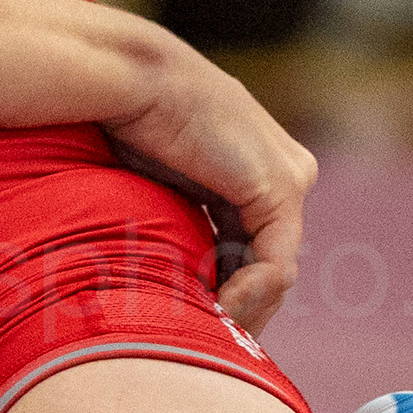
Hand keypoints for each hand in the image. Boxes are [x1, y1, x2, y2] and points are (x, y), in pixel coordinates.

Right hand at [105, 37, 318, 333]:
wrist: (129, 75)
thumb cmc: (121, 118)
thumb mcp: (155, 179)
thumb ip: (174, 216)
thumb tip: (153, 270)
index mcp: (255, 167)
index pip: (250, 247)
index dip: (221, 288)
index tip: (186, 318)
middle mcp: (284, 171)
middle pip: (267, 262)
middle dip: (236, 306)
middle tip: (199, 337)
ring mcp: (291, 177)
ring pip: (275, 270)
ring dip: (241, 307)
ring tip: (201, 329)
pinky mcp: (284, 186)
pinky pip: (275, 262)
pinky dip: (245, 293)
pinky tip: (215, 309)